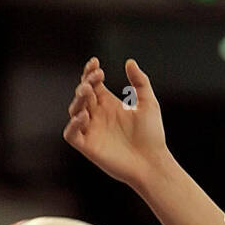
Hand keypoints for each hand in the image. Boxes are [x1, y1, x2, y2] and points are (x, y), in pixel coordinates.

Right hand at [63, 57, 168, 188]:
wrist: (152, 162)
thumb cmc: (152, 135)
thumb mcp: (148, 103)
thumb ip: (140, 82)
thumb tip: (129, 62)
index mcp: (109, 105)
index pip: (93, 85)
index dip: (90, 72)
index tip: (95, 63)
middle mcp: (98, 116)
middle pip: (83, 95)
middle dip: (85, 83)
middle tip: (96, 77)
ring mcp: (92, 131)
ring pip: (74, 111)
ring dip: (78, 99)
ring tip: (88, 90)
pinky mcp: (87, 147)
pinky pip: (72, 134)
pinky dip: (73, 124)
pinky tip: (84, 115)